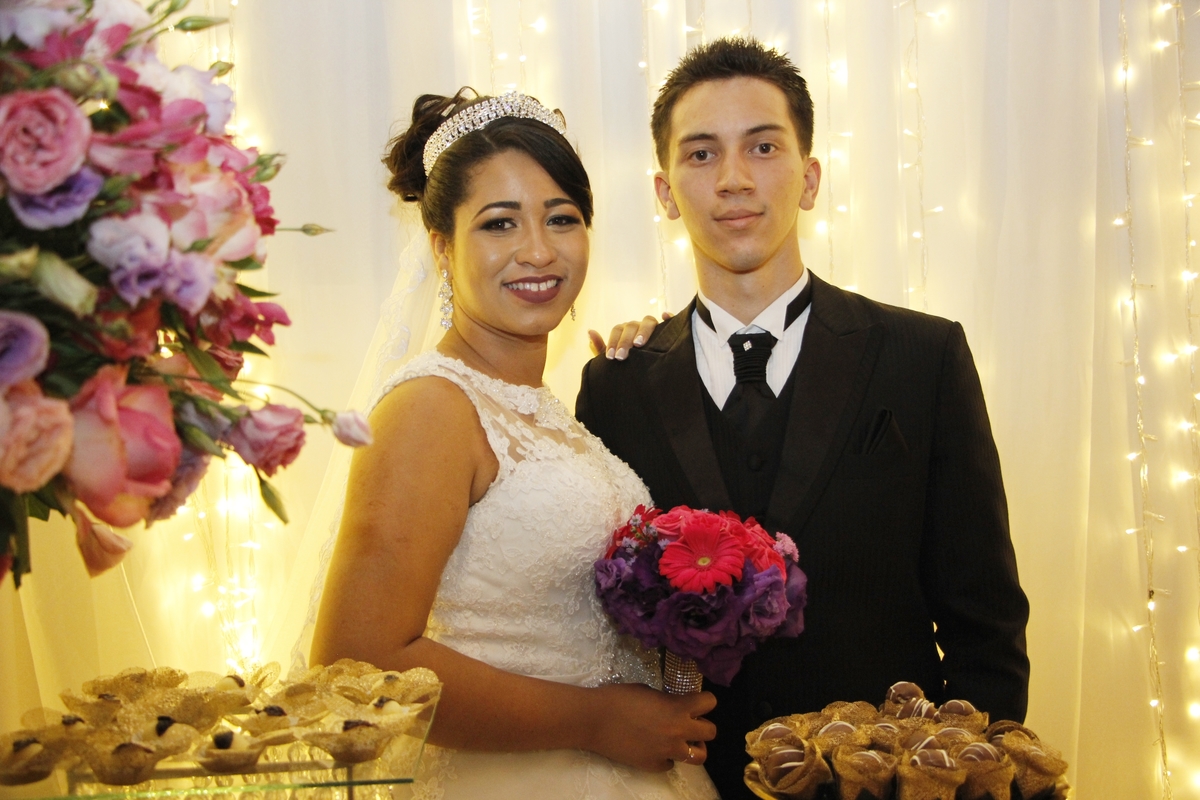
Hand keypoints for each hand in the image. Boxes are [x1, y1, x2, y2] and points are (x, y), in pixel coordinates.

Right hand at [582, 683, 715, 771]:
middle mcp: (678, 732)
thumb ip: (668, 700)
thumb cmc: (618, 698)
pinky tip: (652, 747)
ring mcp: (667, 752)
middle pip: (711, 732)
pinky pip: (670, 763)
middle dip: (702, 726)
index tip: (694, 701)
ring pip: (699, 756)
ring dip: (691, 746)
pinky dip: (665, 756)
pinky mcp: (655, 765)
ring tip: (678, 741)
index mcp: (677, 708)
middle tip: (688, 722)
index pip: (710, 702)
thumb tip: (676, 705)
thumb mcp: (648, 691)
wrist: (594, 720)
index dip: (703, 701)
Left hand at [587, 312, 673, 359]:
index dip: (613, 342)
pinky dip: (668, 317)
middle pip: (631, 326)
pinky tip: (665, 315)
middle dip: (625, 341)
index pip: (617, 330)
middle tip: (621, 356)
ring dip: (643, 330)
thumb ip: (600, 346)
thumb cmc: (627, 363)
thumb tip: (590, 331)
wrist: (642, 375)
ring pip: (648, 321)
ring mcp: (652, 328)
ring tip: (639, 344)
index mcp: (625, 331)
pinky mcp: (667, 332)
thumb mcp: (613, 357)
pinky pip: (669, 321)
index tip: (611, 357)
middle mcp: (638, 327)